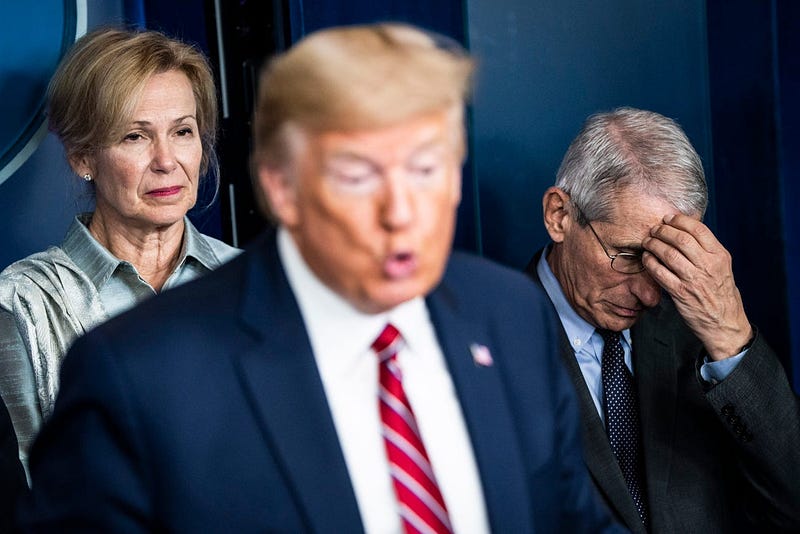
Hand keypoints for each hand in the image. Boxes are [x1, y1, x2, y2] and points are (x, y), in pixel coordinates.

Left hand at [642, 213, 751, 359]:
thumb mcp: (722, 267)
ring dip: (653, 244)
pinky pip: (660, 273)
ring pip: (668, 253)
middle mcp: (708, 265)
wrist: (724, 322)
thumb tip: (685, 231)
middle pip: (680, 239)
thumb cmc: (721, 293)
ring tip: (647, 242)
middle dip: (663, 231)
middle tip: (654, 230)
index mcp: (719, 256)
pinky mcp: (680, 293)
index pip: (698, 229)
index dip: (679, 221)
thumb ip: (706, 250)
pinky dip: (650, 262)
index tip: (668, 219)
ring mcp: (693, 279)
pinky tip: (646, 258)